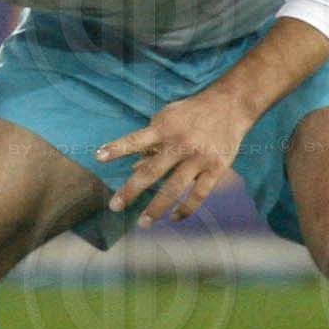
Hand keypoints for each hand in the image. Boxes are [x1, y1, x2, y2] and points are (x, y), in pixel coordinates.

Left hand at [95, 89, 250, 227]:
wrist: (229, 106)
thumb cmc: (191, 113)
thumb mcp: (167, 119)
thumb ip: (151, 141)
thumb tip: (134, 167)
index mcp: (164, 129)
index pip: (135, 140)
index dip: (117, 148)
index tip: (99, 157)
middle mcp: (180, 144)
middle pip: (151, 171)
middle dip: (131, 190)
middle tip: (114, 206)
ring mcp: (199, 158)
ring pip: (174, 188)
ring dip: (157, 207)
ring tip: (143, 223)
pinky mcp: (217, 168)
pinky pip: (199, 194)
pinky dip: (186, 208)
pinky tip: (174, 218)